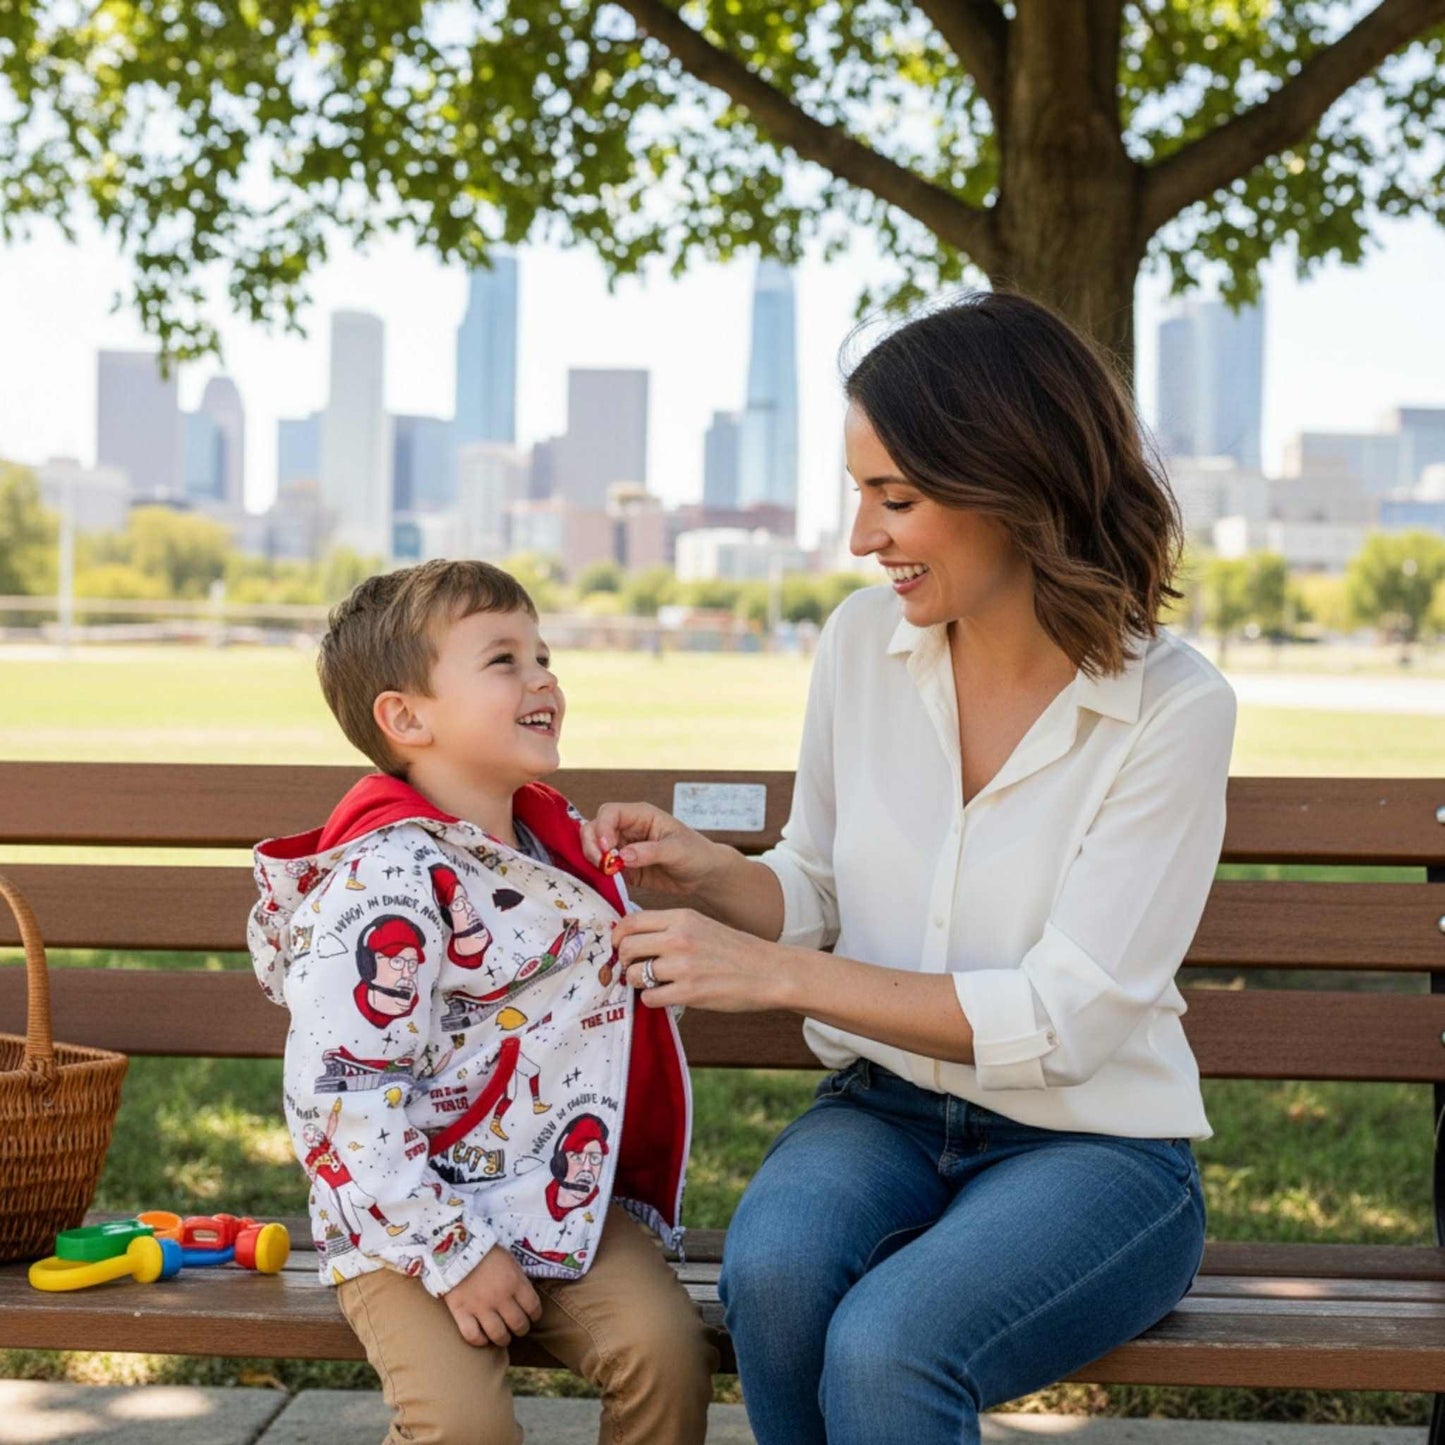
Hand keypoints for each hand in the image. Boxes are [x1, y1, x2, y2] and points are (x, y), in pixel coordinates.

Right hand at [443, 1244, 542, 1347]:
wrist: (456, 1246)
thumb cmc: (486, 1252)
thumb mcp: (509, 1261)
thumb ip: (518, 1280)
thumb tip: (525, 1298)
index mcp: (515, 1282)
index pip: (533, 1307)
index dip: (535, 1315)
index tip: (532, 1316)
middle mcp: (500, 1297)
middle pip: (518, 1324)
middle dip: (521, 1329)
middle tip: (518, 1328)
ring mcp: (480, 1306)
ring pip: (498, 1334)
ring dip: (503, 1339)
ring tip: (502, 1337)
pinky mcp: (461, 1311)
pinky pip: (473, 1336)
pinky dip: (479, 1341)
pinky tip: (482, 1338)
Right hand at [582, 802, 724, 897]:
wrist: (703, 875)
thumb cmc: (696, 853)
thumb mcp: (677, 850)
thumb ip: (650, 852)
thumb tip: (622, 856)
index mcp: (641, 815)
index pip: (610, 813)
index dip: (603, 827)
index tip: (606, 848)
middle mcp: (628, 828)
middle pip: (595, 827)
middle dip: (591, 844)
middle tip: (600, 863)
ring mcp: (623, 847)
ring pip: (594, 847)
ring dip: (592, 859)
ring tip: (605, 873)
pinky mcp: (623, 867)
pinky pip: (603, 867)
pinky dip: (598, 873)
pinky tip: (605, 881)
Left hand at [612, 908, 793, 1012]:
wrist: (769, 972)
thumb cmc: (735, 951)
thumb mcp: (701, 925)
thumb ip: (670, 928)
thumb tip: (633, 937)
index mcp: (682, 917)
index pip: (631, 921)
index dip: (619, 936)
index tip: (620, 946)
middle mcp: (679, 938)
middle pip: (627, 947)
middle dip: (625, 961)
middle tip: (634, 968)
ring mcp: (683, 966)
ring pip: (634, 975)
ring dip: (637, 983)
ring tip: (653, 983)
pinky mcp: (689, 993)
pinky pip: (649, 998)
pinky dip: (652, 999)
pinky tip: (666, 995)